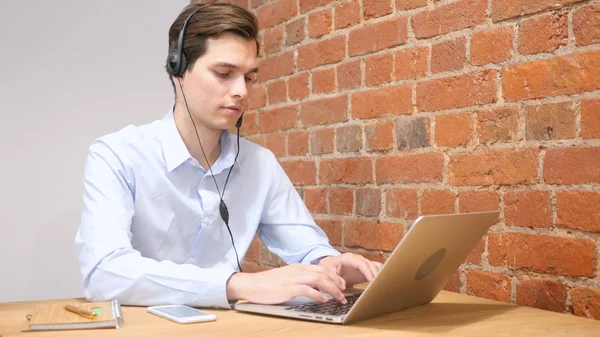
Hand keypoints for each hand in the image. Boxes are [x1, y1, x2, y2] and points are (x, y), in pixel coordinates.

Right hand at [226, 263, 347, 304]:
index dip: (334, 276)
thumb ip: (300, 279)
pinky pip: (307, 290)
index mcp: (298, 267)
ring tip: (339, 297)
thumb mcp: (287, 277)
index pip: (322, 268)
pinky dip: (318, 295)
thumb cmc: (268, 284)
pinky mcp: (288, 288)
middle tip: (344, 291)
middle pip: (324, 272)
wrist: (251, 284)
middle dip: (337, 282)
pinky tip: (323, 300)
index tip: (341, 284)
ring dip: (332, 289)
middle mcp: (298, 270)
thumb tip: (315, 287)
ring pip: (319, 279)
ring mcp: (293, 278)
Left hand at [317, 253, 383, 286]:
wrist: (329, 267)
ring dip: (379, 275)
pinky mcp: (366, 270)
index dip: (367, 271)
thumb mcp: (326, 271)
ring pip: (375, 267)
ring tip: (382, 285)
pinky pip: (376, 269)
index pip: (360, 263)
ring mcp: (363, 264)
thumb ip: (333, 279)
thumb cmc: (328, 267)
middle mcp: (357, 259)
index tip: (372, 280)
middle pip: (370, 265)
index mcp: (348, 258)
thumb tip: (342, 287)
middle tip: (379, 285)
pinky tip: (383, 283)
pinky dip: (380, 275)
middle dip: (375, 274)